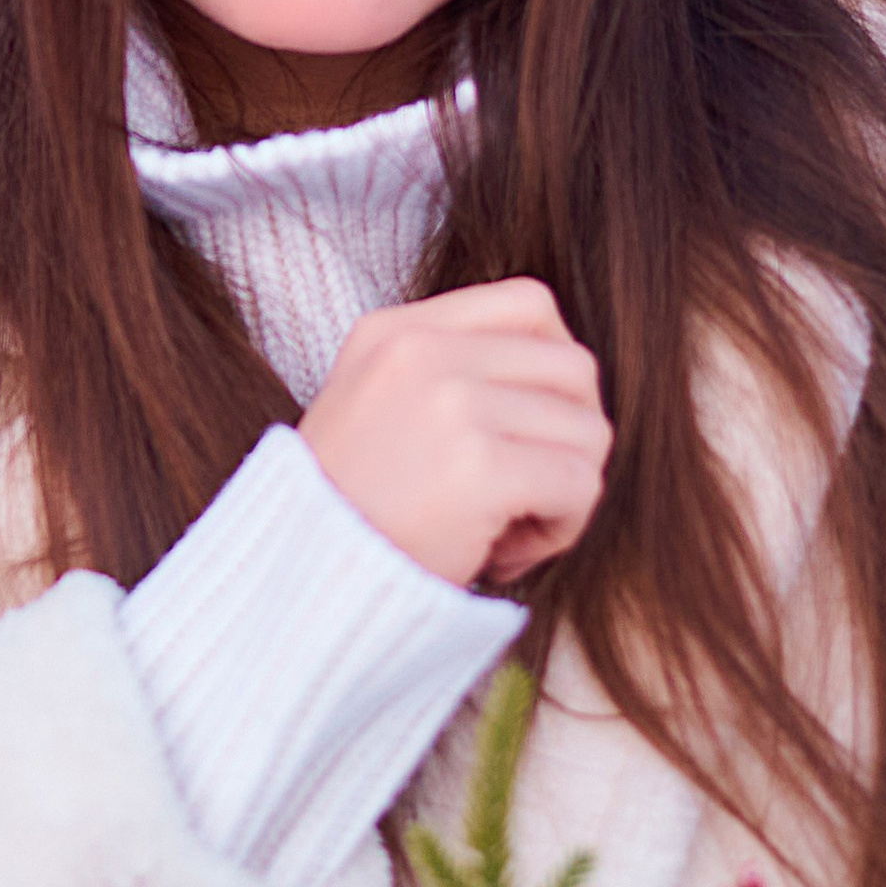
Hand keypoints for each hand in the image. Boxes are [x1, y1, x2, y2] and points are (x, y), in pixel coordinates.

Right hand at [299, 282, 610, 587]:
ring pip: (588, 430)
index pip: (530, 304)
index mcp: (393, 331)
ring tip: (509, 527)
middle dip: (570, 435)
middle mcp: (421, 352)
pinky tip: (506, 552)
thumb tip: (563, 379)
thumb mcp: (372, 404)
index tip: (529, 426)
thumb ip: (447, 372)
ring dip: (567, 490)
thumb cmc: (347, 511)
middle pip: (574, 367)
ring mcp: (450, 405)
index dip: (554, 369)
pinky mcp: (479, 468)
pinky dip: (562, 528)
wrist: (297, 582)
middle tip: (526, 489)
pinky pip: (580, 484)